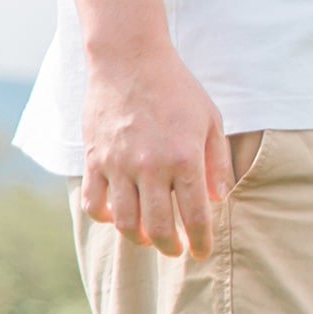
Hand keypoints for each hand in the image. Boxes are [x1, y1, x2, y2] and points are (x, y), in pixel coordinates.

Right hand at [79, 44, 232, 258]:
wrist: (130, 60)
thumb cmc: (177, 89)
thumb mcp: (211, 120)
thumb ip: (217, 162)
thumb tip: (218, 198)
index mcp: (184, 158)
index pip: (194, 215)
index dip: (200, 240)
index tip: (202, 253)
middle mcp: (150, 166)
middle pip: (158, 227)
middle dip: (170, 247)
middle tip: (176, 250)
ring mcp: (118, 164)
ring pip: (124, 221)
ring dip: (138, 238)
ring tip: (150, 238)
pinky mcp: (94, 158)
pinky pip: (94, 201)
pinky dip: (105, 217)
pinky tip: (118, 217)